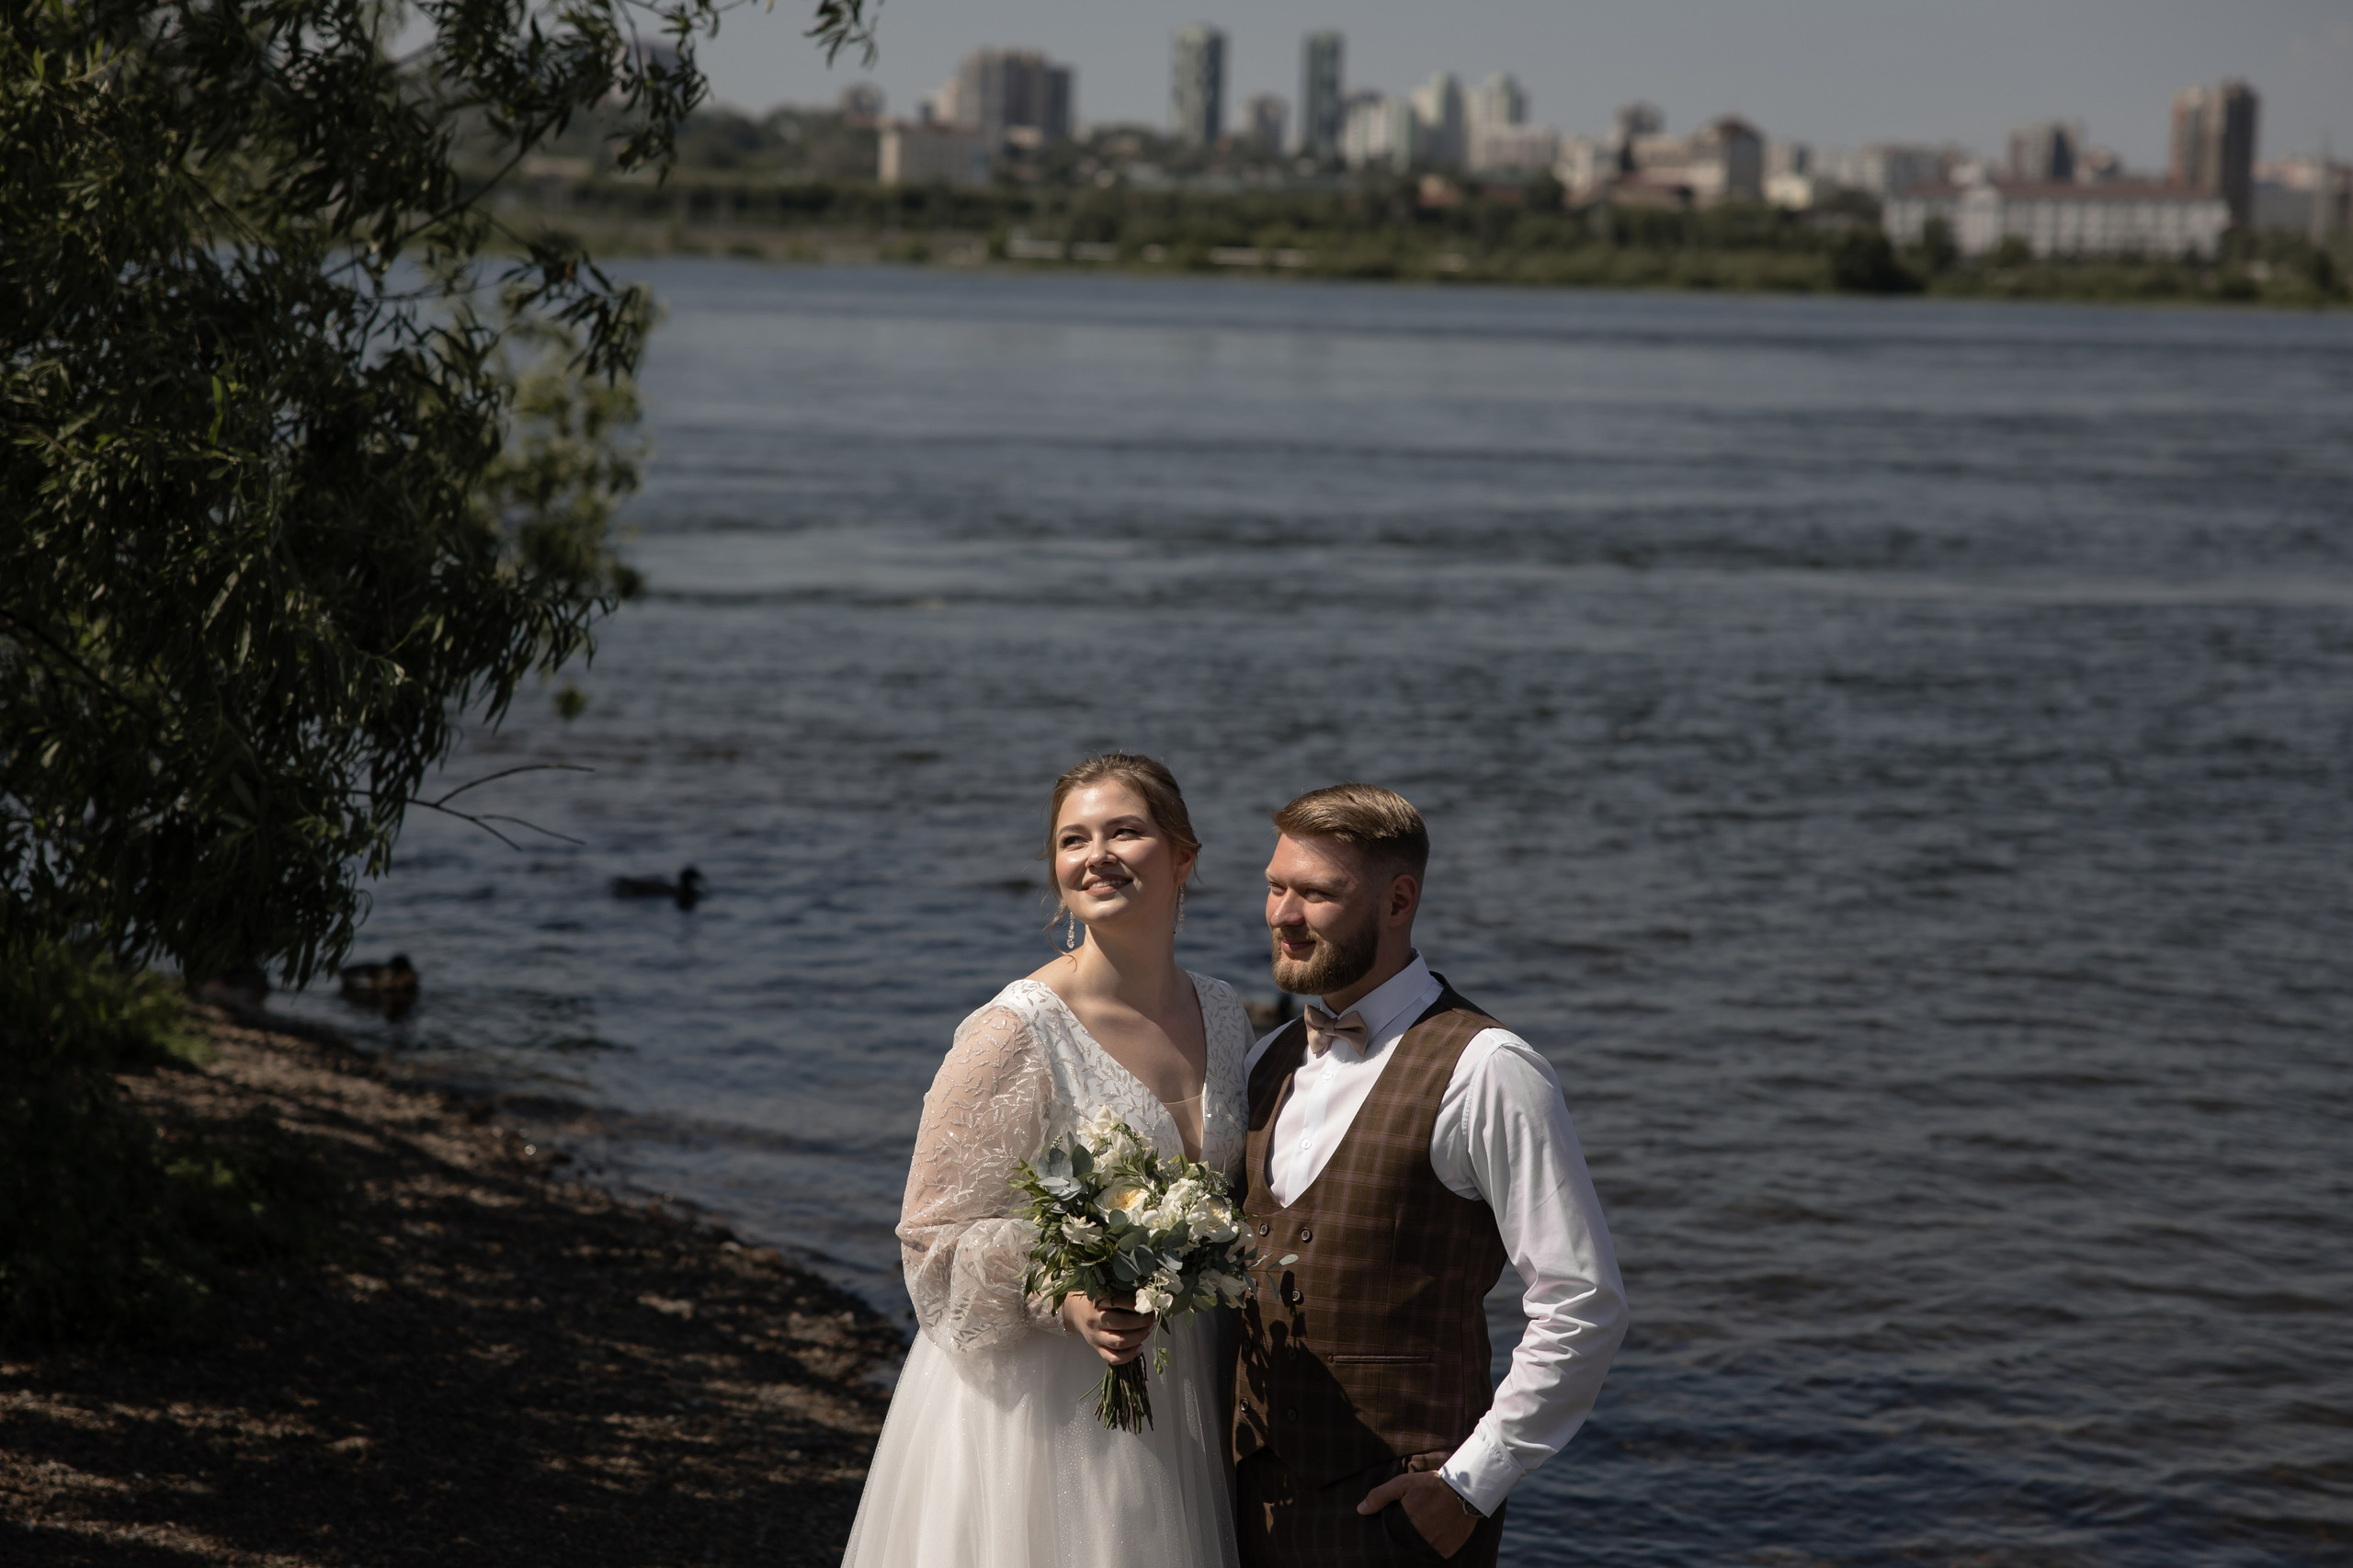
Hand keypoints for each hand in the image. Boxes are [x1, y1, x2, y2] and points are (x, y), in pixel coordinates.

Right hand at [1061, 1293, 1155, 1365]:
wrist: (1077, 1313)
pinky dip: (1129, 1355)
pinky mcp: (1097, 1349)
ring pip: (1120, 1342)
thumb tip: (1148, 1298)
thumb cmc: (1098, 1301)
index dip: (1137, 1304)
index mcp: (1097, 1302)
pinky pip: (1113, 1358)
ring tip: (1148, 1329)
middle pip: (1122, 1323)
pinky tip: (1140, 1347)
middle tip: (1152, 1318)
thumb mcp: (1105, 1292)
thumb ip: (1122, 1294)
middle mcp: (1095, 1320)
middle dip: (1142, 1321)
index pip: (1120, 1302)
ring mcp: (1096, 1336)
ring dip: (1139, 1337)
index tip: (1150, 1303)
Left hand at [1357, 1468, 1478, 1559]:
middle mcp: (1421, 1540)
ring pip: (1422, 1549)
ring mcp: (1435, 1547)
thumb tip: (1360, 1510)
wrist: (1466, 1490)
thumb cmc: (1431, 1485)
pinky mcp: (1448, 1551)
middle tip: (1419, 1522)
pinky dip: (1436, 1545)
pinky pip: (1437, 1553)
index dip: (1397, 1530)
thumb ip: (1380, 1496)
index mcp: (1408, 1525)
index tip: (1402, 1523)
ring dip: (1423, 1540)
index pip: (1394, 1536)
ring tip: (1429, 1526)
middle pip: (1408, 1543)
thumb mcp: (1403, 1484)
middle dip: (1410, 1535)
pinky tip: (1439, 1531)